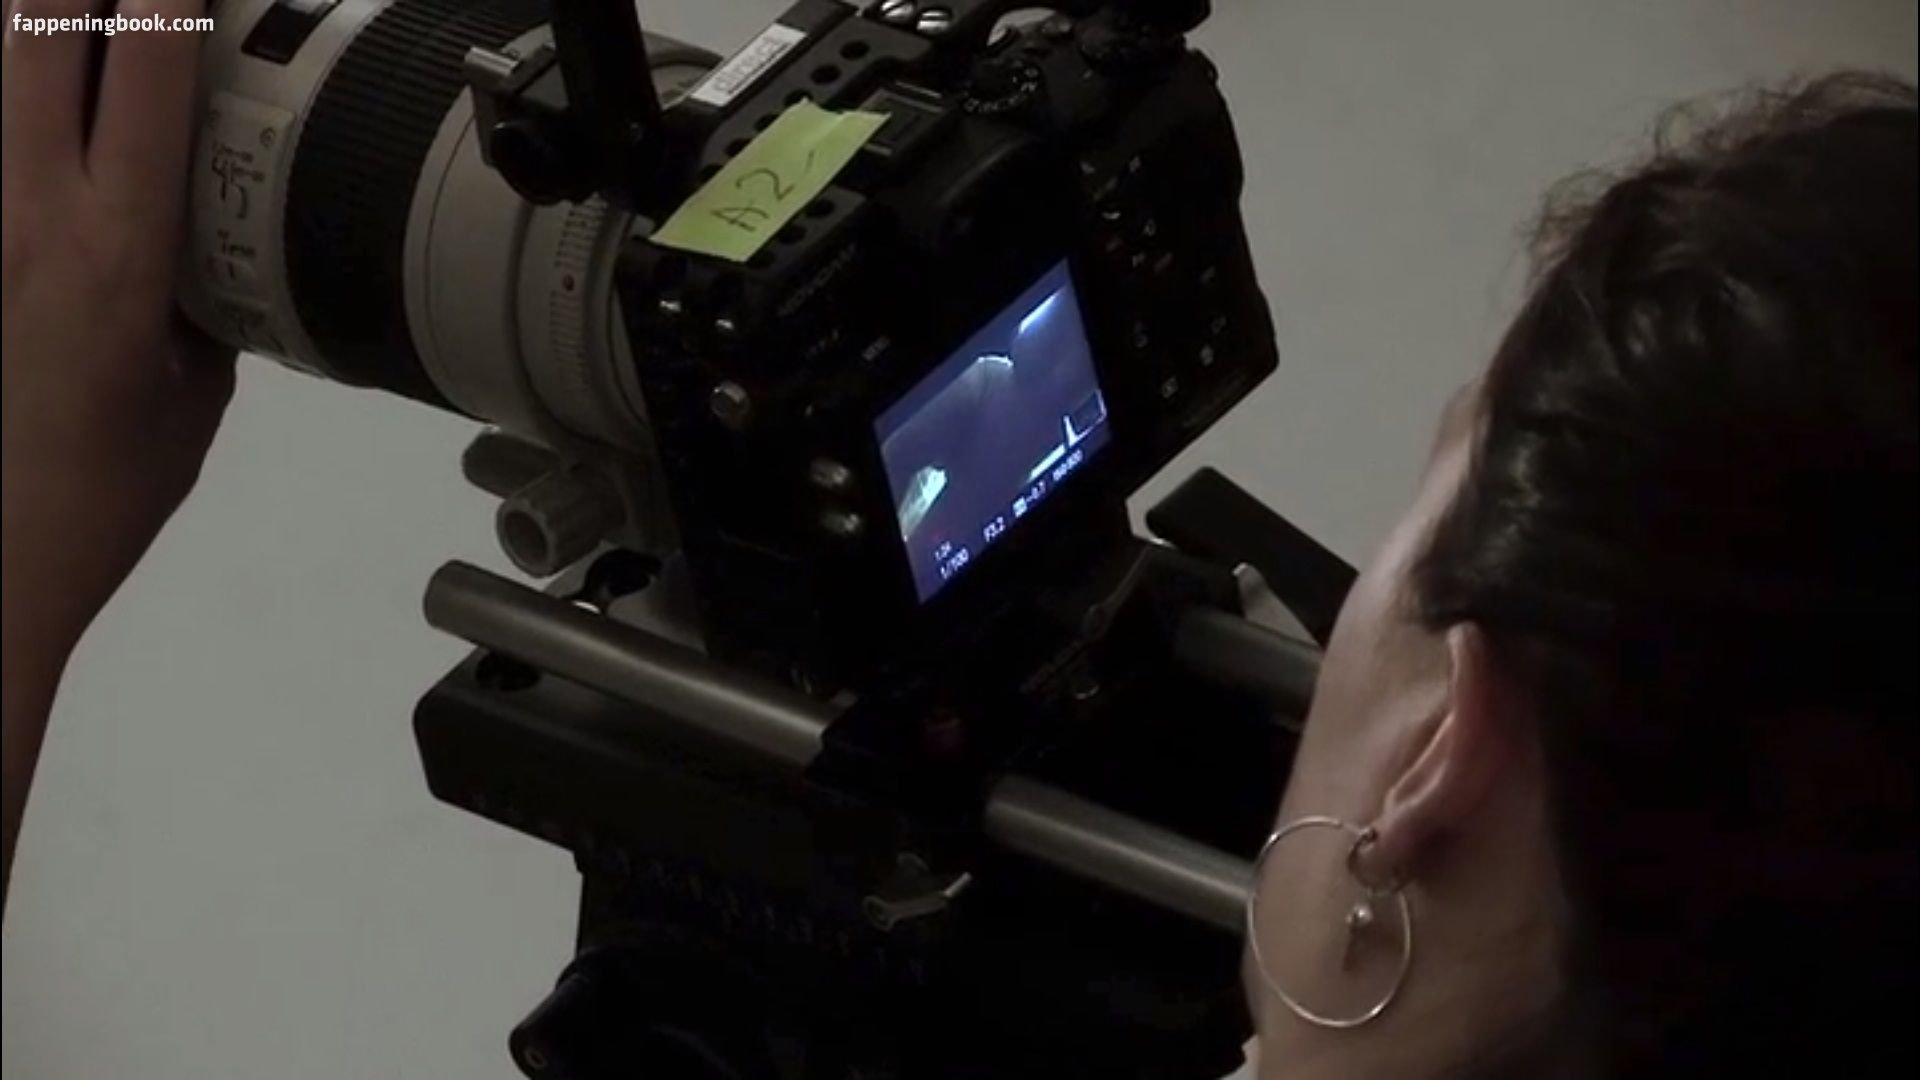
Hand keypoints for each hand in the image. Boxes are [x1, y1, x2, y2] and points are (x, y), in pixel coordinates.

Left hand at [3, 1, 233, 652]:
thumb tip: (218, 244)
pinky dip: (15, 106)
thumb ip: (207, 296)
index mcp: (117, 247)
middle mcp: (24, 210)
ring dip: (36, 33)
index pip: (145, 70)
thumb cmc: (99, 489)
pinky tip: (39, 114)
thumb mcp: (196, 392)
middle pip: (36, 27)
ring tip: (77, 33)